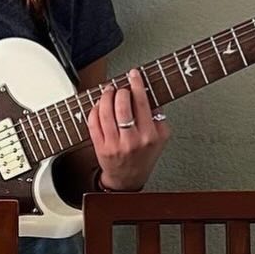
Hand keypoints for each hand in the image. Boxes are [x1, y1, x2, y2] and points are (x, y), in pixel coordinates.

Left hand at [87, 69, 169, 191]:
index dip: (136, 85)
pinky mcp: (100, 147)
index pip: (142, 103)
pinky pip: (93, 123)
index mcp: (149, 136)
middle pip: (122, 106)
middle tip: (120, 88)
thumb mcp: (161, 138)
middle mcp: (132, 140)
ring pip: (106, 113)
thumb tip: (150, 97)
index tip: (134, 74)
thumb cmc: (144, 156)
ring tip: (108, 92)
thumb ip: (159, 118)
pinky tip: (99, 106)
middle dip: (120, 91)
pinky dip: (95, 110)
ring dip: (105, 97)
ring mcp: (114, 145)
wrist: (128, 179)